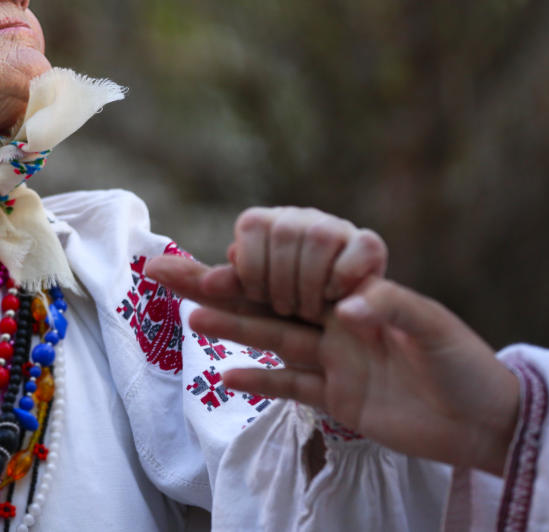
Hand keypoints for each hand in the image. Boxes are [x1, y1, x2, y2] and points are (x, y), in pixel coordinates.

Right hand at [146, 260, 520, 477]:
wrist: (489, 424)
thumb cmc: (468, 367)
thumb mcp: (437, 329)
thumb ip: (393, 308)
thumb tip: (347, 306)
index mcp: (357, 296)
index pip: (294, 271)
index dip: (257, 264)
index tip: (223, 259)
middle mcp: (336, 323)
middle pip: (268, 300)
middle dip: (219, 285)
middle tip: (169, 271)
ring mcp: (334, 360)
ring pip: (271, 338)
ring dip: (232, 326)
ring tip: (190, 316)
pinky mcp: (338, 399)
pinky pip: (290, 387)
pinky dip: (259, 382)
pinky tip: (224, 377)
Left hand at [225, 207, 387, 322]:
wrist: (340, 329)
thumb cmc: (287, 312)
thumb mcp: (253, 302)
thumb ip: (221, 286)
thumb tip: (178, 272)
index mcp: (267, 224)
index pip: (252, 226)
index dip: (251, 265)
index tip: (256, 295)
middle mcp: (301, 218)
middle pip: (286, 232)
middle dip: (281, 279)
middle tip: (284, 309)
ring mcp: (337, 228)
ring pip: (320, 237)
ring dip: (311, 280)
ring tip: (307, 311)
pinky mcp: (370, 244)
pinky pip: (358, 248)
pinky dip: (342, 277)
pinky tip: (334, 301)